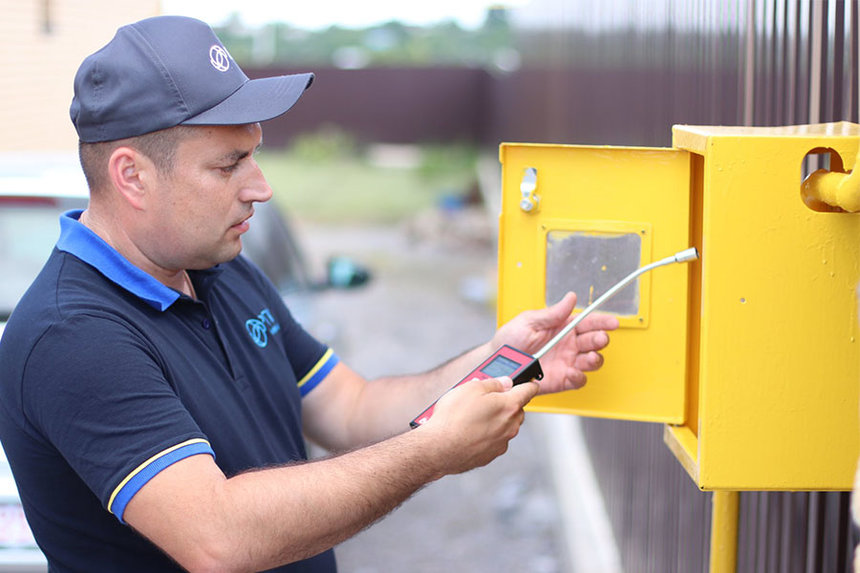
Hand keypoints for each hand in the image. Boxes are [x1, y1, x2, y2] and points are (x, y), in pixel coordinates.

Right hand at [420, 377, 538, 473]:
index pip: (529, 390)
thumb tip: (504, 382)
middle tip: (486, 397)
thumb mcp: (471, 388)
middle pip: (517, 409)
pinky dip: (486, 434)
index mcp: (510, 406)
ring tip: (471, 415)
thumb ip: (493, 383)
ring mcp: (501, 442)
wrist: (438, 448)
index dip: (528, 382)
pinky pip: (494, 439)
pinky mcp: (490, 455)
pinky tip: (468, 430)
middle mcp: (510, 426)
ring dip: (495, 419)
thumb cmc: (453, 418)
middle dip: (506, 402)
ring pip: (505, 425)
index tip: (528, 380)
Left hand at [490, 292, 618, 393]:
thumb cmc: (510, 340)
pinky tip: (574, 372)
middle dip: (600, 339)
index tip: (612, 322)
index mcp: (563, 327)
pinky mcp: (562, 380)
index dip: (602, 321)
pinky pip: (578, 380)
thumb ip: (552, 313)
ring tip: (589, 357)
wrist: (498, 363)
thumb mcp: (529, 321)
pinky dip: (580, 377)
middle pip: (594, 341)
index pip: (587, 322)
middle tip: (599, 339)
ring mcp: (567, 362)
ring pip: (592, 361)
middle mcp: (569, 345)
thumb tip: (571, 297)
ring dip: (595, 359)